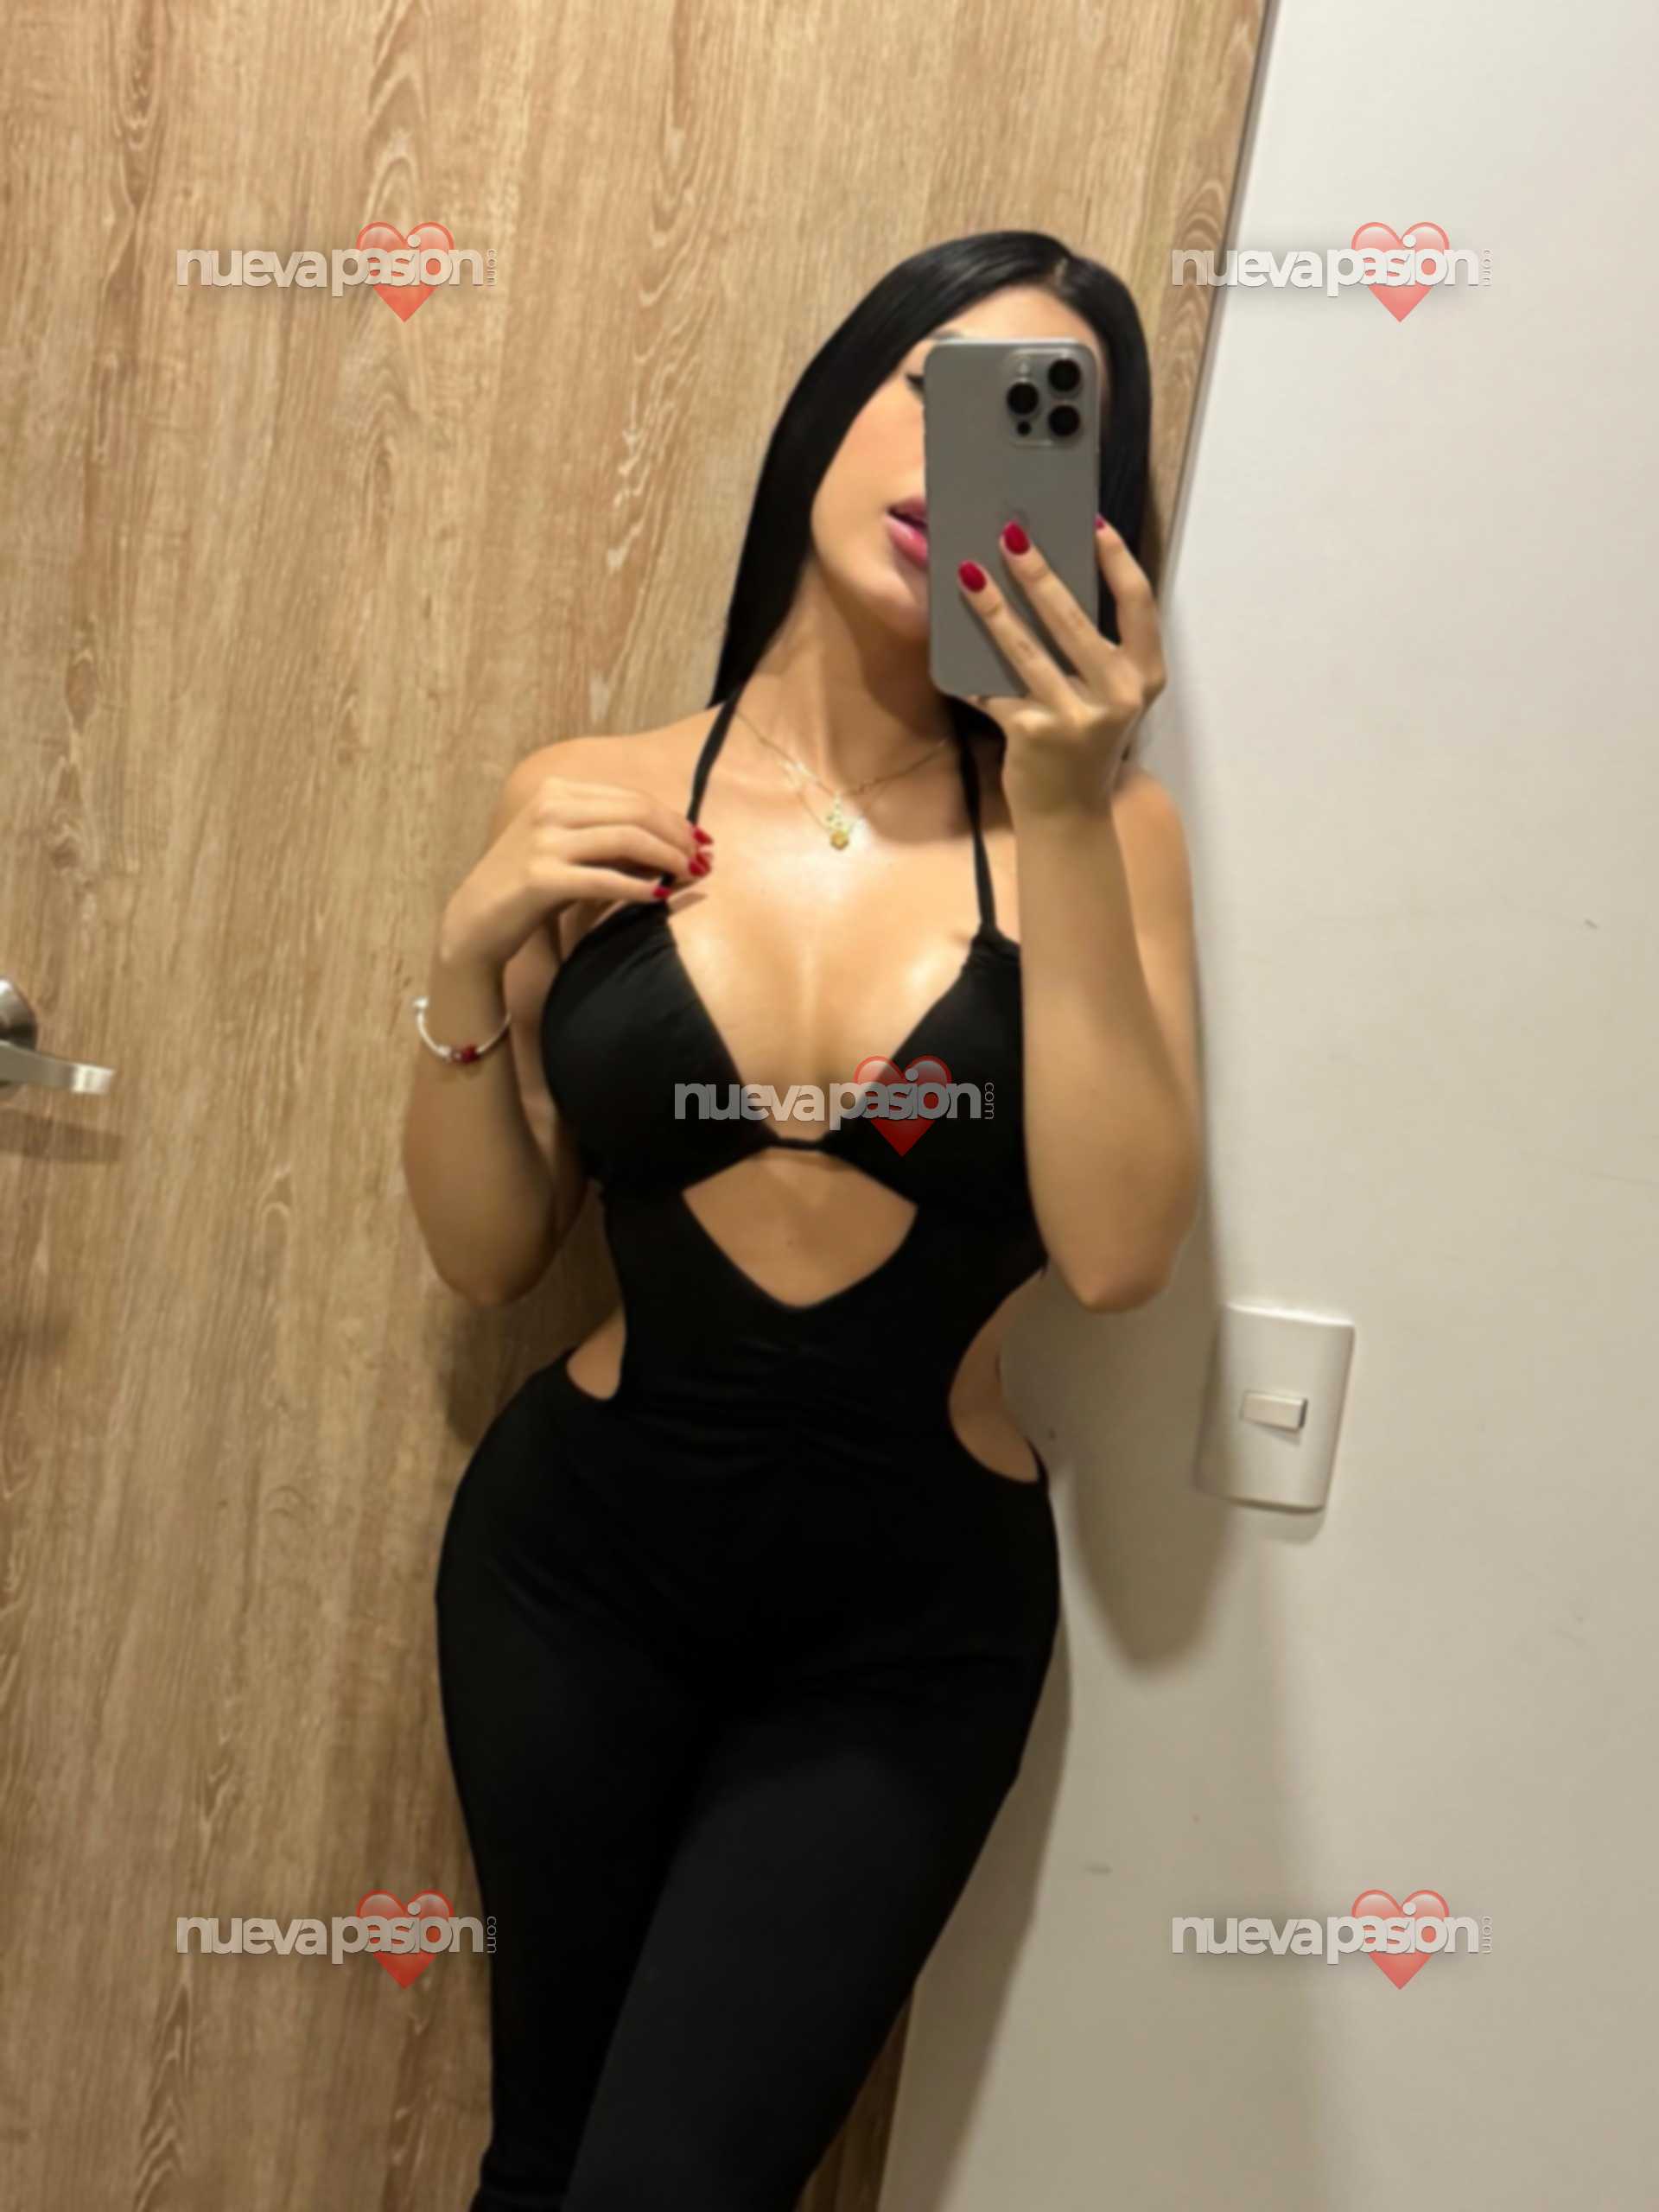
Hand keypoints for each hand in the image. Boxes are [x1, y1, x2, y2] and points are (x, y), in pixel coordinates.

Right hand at [441, 771, 710, 971]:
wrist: (477, 920)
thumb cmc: (530, 887)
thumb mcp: (569, 850)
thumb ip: (611, 839)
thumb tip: (673, 847)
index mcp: (558, 791)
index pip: (631, 798)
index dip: (673, 818)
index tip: (700, 840)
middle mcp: (550, 807)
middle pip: (635, 813)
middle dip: (677, 836)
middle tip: (703, 859)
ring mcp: (544, 841)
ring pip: (626, 840)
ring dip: (667, 858)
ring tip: (690, 875)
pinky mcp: (541, 877)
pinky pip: (604, 879)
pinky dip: (638, 888)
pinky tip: (659, 897)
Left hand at [957, 516, 1165, 816]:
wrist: (1069, 815)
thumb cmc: (1085, 743)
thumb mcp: (1105, 695)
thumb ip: (1092, 649)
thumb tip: (1047, 582)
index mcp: (1144, 675)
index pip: (1138, 603)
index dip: (1116, 559)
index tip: (1091, 522)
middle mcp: (1119, 694)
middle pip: (1073, 618)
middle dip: (1038, 572)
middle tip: (1010, 535)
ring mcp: (1077, 716)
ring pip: (1026, 649)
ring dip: (993, 608)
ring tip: (969, 572)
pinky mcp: (1035, 734)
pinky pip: (993, 689)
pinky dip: (968, 668)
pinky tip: (947, 641)